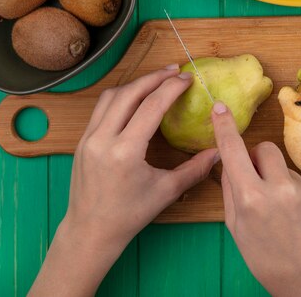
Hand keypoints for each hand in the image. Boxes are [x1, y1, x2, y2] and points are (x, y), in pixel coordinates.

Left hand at [30, 65, 218, 295]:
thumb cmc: (130, 215)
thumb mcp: (166, 192)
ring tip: (156, 80)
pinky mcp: (82, 140)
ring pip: (111, 96)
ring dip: (135, 84)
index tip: (187, 78)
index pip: (151, 106)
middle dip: (154, 78)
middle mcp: (103, 139)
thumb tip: (218, 152)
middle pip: (129, 93)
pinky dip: (120, 97)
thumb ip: (194, 170)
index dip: (171, 88)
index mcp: (125, 151)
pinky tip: (135, 98)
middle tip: (175, 71)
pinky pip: (101, 108)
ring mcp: (88, 138)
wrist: (91, 230)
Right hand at [211, 101, 300, 296]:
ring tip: (283, 211)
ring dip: (280, 180)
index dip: (224, 127)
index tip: (220, 108)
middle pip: (265, 148)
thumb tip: (228, 162)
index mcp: (251, 198)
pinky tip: (300, 218)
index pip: (233, 151)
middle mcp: (279, 190)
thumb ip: (231, 190)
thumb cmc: (265, 258)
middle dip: (258, 159)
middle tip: (258, 182)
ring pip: (285, 168)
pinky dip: (299, 195)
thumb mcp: (236, 227)